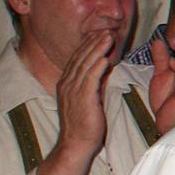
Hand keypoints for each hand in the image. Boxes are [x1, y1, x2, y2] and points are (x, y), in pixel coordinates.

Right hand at [54, 32, 113, 160]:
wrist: (76, 144)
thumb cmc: (84, 124)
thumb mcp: (89, 98)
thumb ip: (94, 83)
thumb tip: (103, 68)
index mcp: (66, 83)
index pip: (76, 59)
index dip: (87, 45)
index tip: (97, 34)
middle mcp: (66, 84)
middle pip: (80, 58)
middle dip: (93, 43)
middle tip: (105, 30)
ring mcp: (73, 91)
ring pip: (85, 65)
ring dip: (97, 50)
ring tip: (108, 37)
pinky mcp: (82, 99)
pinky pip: (90, 79)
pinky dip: (97, 67)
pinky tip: (105, 58)